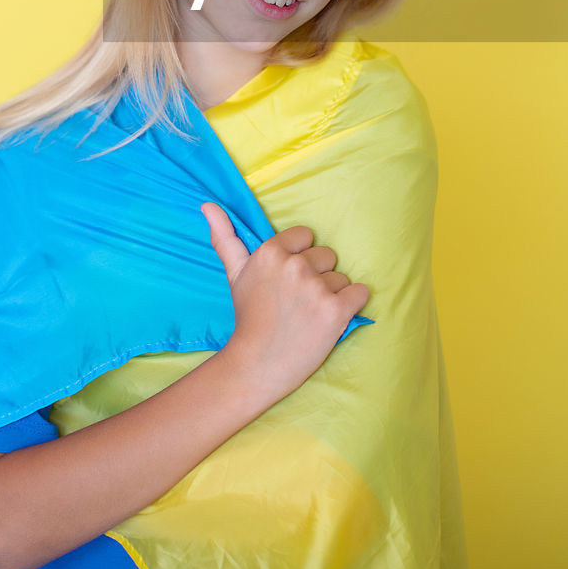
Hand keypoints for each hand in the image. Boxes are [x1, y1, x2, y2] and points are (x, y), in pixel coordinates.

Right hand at [200, 201, 369, 403]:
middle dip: (317, 276)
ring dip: (332, 295)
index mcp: (271, 252)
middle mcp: (295, 266)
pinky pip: (360, 293)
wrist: (257, 364)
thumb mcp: (234, 273)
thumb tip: (207, 204)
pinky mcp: (335, 311)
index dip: (300, 258)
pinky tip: (333, 317)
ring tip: (310, 314)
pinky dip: (352, 305)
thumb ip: (225, 236)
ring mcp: (316, 289)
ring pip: (341, 278)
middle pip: (326, 256)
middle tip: (298, 301)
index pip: (305, 236)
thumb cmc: (248, 317)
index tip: (288, 280)